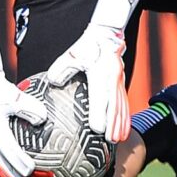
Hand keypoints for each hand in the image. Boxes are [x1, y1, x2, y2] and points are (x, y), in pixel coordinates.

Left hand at [48, 0, 140, 142]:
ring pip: (122, 105)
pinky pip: (124, 102)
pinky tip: (124, 127)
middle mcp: (113, 79)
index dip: (99, 114)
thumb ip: (61, 68)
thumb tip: (52, 82)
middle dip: (113, 125)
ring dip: (121, 123)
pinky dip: (125, 116)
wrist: (107, 35)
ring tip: (119, 140)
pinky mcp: (121, 83)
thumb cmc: (87, 46)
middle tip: (111, 142)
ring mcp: (120, 81)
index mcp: (101, 74)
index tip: (97, 130)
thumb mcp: (71, 55)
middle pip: (115, 105)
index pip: (101, 97)